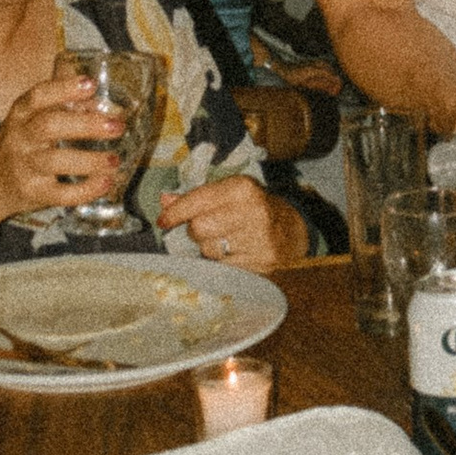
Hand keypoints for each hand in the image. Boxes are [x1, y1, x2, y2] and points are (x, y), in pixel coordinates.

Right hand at [0, 64, 129, 219]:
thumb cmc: (19, 143)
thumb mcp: (30, 116)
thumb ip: (59, 99)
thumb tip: (95, 84)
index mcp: (22, 114)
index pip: (39, 96)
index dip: (63, 88)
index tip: (90, 84)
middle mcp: (21, 138)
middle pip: (49, 125)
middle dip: (85, 124)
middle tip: (117, 125)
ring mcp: (26, 166)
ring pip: (55, 161)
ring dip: (89, 160)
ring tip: (114, 159)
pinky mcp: (33, 193)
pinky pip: (60, 193)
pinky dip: (84, 190)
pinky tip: (105, 183)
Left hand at [158, 175, 310, 269]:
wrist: (292, 228)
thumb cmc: (252, 207)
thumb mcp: (228, 193)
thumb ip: (196, 197)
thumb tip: (165, 201)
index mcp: (241, 188)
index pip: (197, 200)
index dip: (175, 212)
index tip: (163, 221)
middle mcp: (251, 211)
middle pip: (199, 228)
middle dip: (195, 231)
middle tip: (207, 228)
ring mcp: (258, 238)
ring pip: (209, 250)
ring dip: (209, 248)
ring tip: (224, 240)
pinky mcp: (262, 261)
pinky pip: (223, 266)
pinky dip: (222, 261)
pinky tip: (233, 252)